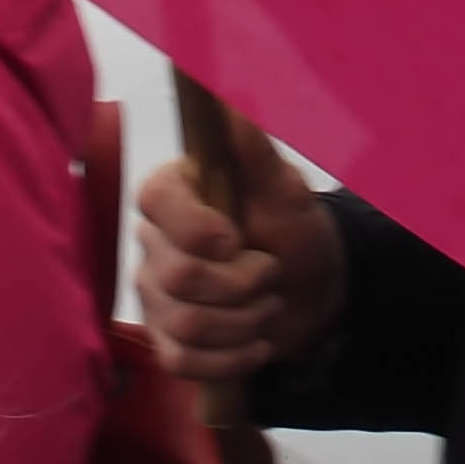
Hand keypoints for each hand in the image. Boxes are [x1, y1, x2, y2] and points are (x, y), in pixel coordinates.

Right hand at [134, 147, 344, 390]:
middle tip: (269, 275)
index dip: (197, 229)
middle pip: (176, 277)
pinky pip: (181, 362)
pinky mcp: (166, 341)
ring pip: (183, 324)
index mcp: (173, 196)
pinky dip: (232, 359)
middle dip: (241, 286)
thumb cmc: (293, 231)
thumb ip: (254, 148)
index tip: (239, 237)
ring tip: (267, 308)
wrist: (312, 290)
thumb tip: (229, 101)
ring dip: (245, 324)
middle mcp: (152, 243)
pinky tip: (255, 342)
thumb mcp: (285, 190)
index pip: (154, 203)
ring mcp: (154, 296)